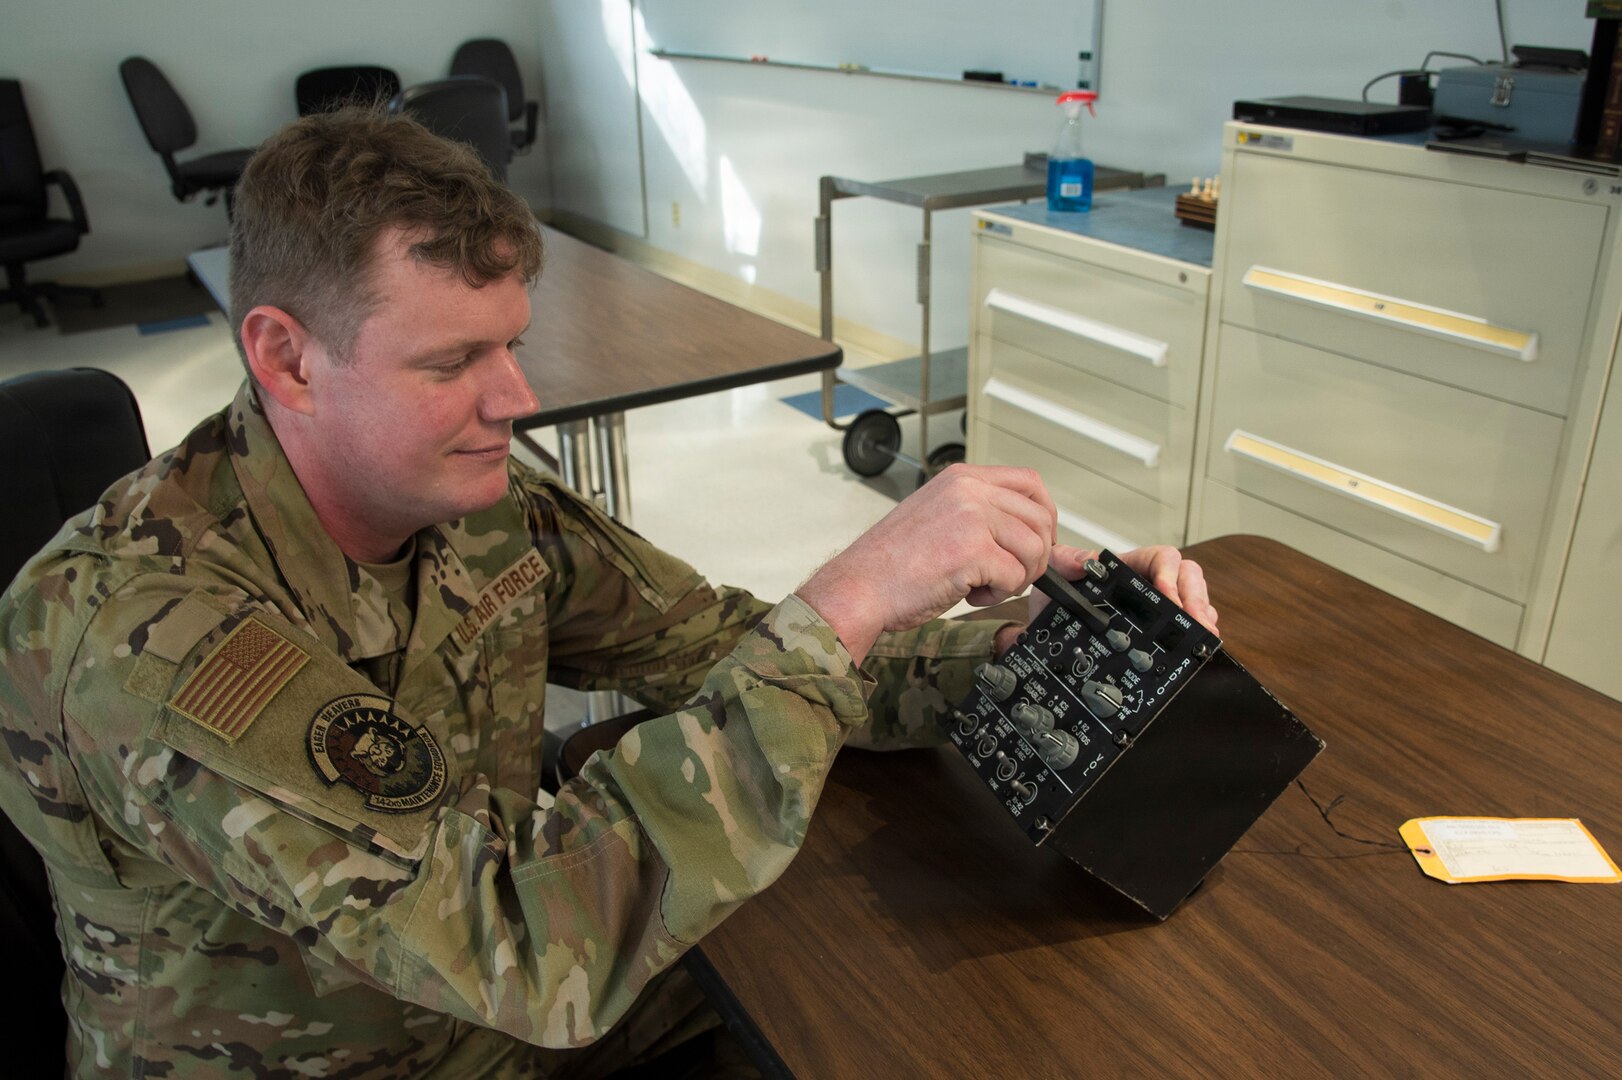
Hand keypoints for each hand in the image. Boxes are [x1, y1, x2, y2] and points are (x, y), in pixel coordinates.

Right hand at [797, 464, 1056, 663]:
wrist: (859, 587)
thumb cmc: (891, 564)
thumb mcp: (941, 520)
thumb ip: (983, 517)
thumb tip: (1038, 538)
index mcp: (961, 478)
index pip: (1030, 483)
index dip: (1044, 517)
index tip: (1035, 542)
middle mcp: (969, 490)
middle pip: (1040, 518)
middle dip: (1036, 555)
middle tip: (1009, 575)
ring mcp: (972, 516)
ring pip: (1035, 548)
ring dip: (1018, 577)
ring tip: (985, 586)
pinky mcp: (972, 549)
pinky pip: (1015, 576)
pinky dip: (999, 595)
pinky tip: (970, 594)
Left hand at [993, 544, 1218, 654]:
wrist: (1044, 630)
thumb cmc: (1054, 597)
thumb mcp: (1053, 573)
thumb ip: (1066, 560)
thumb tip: (1087, 560)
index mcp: (1128, 566)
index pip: (1162, 558)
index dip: (1169, 574)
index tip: (1167, 597)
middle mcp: (1147, 584)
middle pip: (1187, 578)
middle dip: (1195, 599)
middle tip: (1197, 622)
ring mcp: (1154, 608)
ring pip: (1192, 600)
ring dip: (1202, 615)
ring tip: (1204, 634)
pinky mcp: (1155, 632)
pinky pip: (1185, 626)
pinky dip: (1194, 634)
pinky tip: (1195, 644)